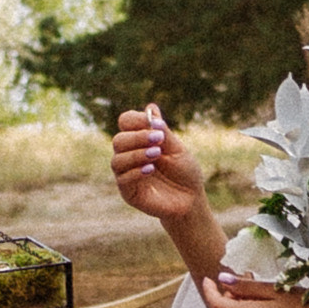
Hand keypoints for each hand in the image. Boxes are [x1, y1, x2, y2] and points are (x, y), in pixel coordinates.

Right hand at [110, 106, 204, 226]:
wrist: (191, 199)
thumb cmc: (184, 172)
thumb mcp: (177, 149)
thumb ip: (162, 131)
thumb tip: (151, 108)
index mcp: (139, 140)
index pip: (125, 122)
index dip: (135, 120)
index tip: (153, 123)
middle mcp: (129, 155)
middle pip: (119, 140)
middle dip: (138, 138)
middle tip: (159, 140)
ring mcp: (126, 174)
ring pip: (117, 160)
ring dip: (137, 154)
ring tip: (156, 154)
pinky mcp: (128, 192)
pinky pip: (122, 179)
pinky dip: (136, 171)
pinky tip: (151, 169)